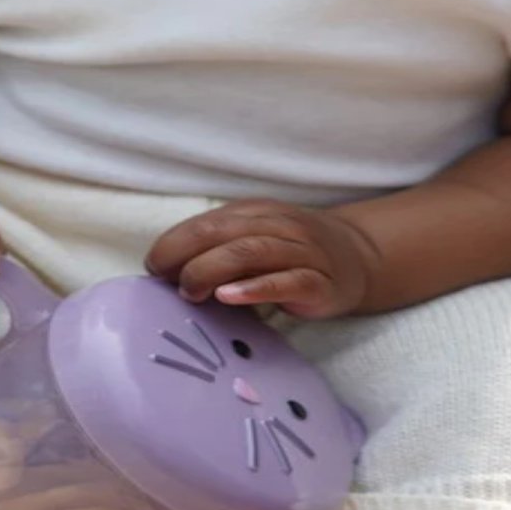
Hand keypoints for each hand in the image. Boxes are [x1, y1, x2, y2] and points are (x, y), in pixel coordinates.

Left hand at [145, 198, 374, 318]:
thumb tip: (167, 269)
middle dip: (187, 253)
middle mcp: (276, 226)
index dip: (175, 242)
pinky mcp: (318, 284)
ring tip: (190, 289)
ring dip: (213, 269)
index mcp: (254, 213)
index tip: (153, 266)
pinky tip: (230, 296)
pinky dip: (255, 288)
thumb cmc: (291, 254)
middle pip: (223, 233)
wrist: (356, 258)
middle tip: (166, 280)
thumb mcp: (254, 239)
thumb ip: (219, 248)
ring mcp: (300, 252)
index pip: (206, 222)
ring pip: (251, 252)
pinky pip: (286, 282)